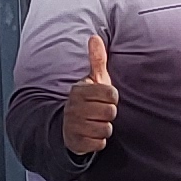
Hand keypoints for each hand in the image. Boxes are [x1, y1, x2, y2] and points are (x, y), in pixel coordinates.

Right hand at [62, 32, 118, 156]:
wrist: (69, 126)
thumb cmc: (88, 100)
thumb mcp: (93, 79)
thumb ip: (96, 59)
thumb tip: (94, 37)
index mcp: (79, 90)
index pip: (111, 94)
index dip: (112, 98)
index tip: (104, 99)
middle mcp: (74, 107)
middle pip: (110, 112)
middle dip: (109, 114)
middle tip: (99, 112)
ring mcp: (73, 125)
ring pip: (106, 129)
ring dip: (104, 128)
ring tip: (95, 123)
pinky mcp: (76, 143)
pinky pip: (100, 143)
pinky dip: (99, 141)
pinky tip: (91, 135)